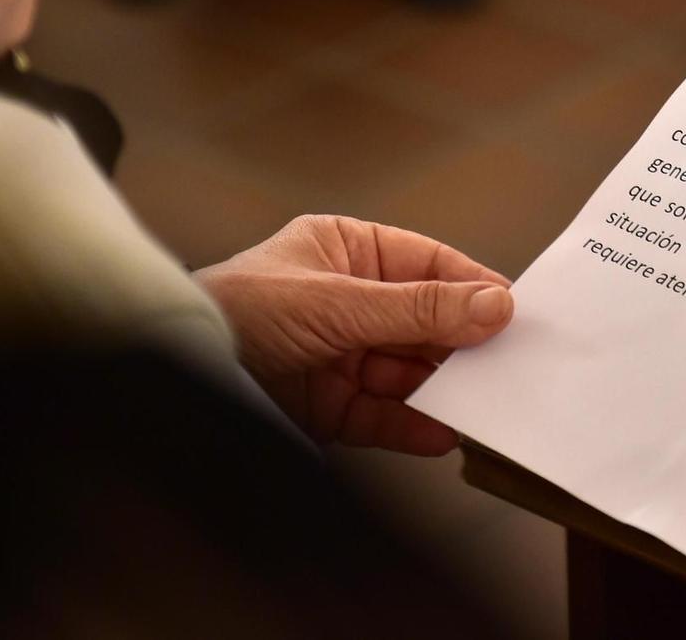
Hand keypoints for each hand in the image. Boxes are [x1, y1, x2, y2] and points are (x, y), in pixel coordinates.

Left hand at [193, 215, 512, 454]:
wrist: (166, 376)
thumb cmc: (236, 312)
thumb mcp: (338, 303)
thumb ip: (419, 310)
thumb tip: (496, 304)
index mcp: (344, 251)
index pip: (427, 265)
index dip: (473, 286)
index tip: (518, 310)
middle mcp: (345, 301)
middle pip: (424, 323)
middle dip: (463, 345)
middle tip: (514, 364)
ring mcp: (336, 355)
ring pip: (408, 373)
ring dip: (445, 390)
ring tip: (488, 406)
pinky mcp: (324, 408)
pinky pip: (381, 416)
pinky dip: (413, 426)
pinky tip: (443, 434)